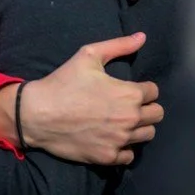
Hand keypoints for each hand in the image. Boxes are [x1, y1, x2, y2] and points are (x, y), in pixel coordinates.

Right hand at [0, 33, 161, 164]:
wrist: (38, 114)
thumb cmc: (64, 82)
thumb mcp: (89, 55)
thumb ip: (119, 45)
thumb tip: (142, 37)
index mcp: (130, 94)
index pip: (154, 92)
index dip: (142, 88)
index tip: (127, 89)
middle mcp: (130, 119)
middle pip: (157, 115)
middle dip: (146, 107)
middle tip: (127, 105)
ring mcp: (120, 140)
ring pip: (148, 135)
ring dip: (139, 127)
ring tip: (122, 121)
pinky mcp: (108, 157)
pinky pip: (130, 155)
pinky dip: (124, 147)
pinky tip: (112, 137)